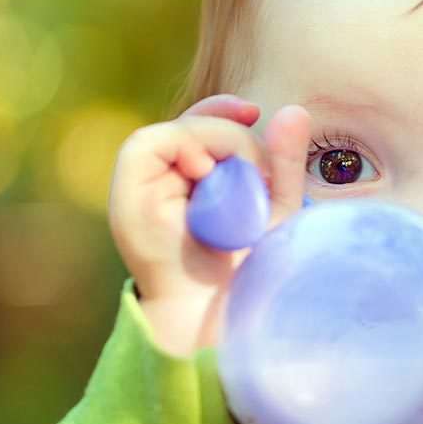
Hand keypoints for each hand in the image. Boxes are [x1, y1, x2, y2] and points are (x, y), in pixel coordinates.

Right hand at [107, 94, 309, 356]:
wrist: (224, 313)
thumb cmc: (251, 270)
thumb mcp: (276, 209)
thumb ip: (283, 163)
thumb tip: (294, 110)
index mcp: (191, 185)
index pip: (200, 127)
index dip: (223, 111)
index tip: (255, 111)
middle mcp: (162, 184)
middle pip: (193, 125)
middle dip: (234, 137)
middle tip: (261, 179)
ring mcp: (140, 189)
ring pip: (176, 131)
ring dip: (216, 145)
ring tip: (239, 187)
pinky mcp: (127, 196)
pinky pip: (147, 144)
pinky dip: (184, 147)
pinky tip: (207, 175)